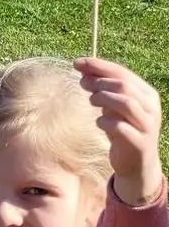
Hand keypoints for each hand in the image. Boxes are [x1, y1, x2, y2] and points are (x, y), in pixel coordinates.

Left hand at [77, 58, 163, 205]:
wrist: (136, 163)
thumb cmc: (122, 128)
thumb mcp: (112, 105)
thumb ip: (102, 87)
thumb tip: (81, 67)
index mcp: (147, 94)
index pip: (123, 73)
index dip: (98, 66)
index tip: (76, 62)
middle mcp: (151, 108)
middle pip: (124, 86)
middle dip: (99, 82)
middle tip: (82, 84)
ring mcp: (147, 126)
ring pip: (126, 103)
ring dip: (103, 98)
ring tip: (91, 101)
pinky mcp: (140, 144)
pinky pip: (121, 127)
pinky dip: (105, 122)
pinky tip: (99, 123)